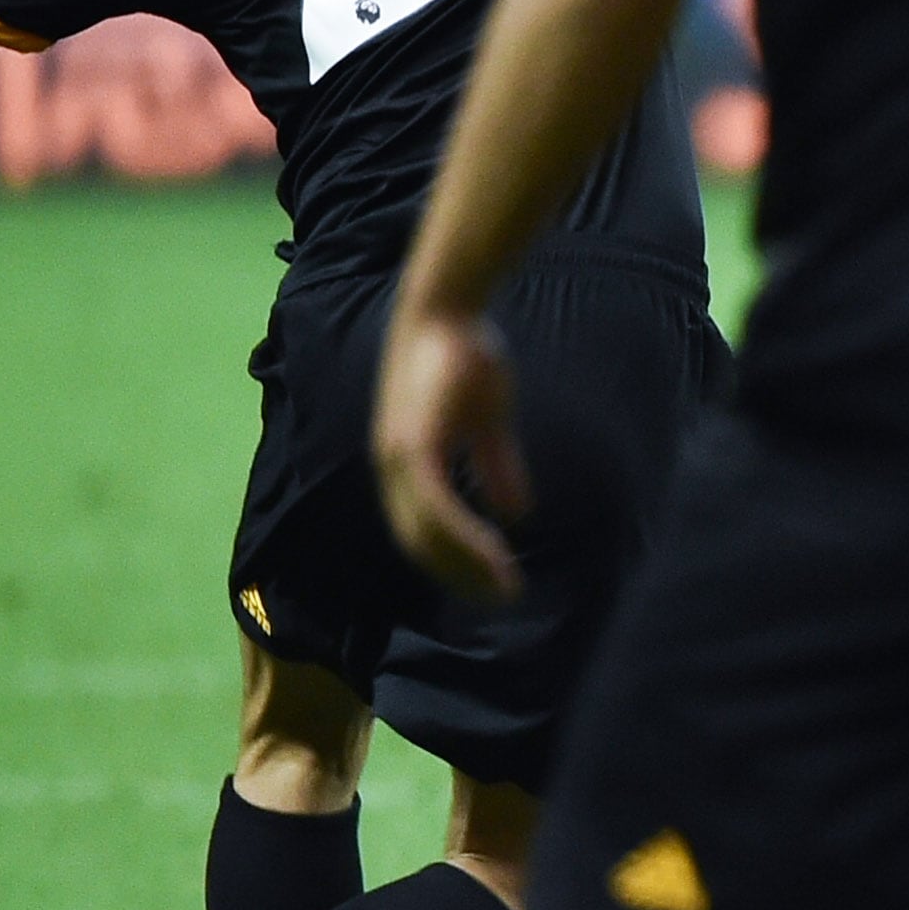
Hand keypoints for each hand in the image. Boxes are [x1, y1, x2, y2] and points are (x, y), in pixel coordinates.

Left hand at [375, 305, 533, 601]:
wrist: (447, 313)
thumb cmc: (466, 356)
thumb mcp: (488, 420)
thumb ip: (497, 466)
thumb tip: (516, 512)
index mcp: (404, 464)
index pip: (422, 530)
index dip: (457, 560)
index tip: (496, 580)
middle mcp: (392, 468)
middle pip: (420, 542)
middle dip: (462, 575)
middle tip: (502, 596)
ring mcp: (399, 459)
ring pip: (427, 534)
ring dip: (466, 565)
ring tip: (503, 585)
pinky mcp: (414, 447)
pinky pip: (438, 508)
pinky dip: (465, 536)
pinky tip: (493, 553)